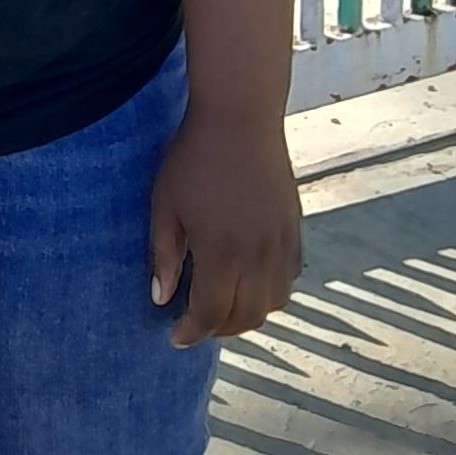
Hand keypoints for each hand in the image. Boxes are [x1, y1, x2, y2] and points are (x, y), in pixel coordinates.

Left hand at [147, 106, 303, 346]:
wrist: (240, 117)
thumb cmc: (193, 157)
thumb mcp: (165, 205)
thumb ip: (165, 255)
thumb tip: (161, 298)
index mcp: (223, 252)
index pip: (211, 313)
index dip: (192, 331)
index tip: (175, 336)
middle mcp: (259, 255)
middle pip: (246, 316)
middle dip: (219, 328)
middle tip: (195, 324)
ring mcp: (282, 243)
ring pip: (274, 302)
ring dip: (247, 313)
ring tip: (222, 305)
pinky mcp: (295, 229)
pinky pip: (289, 278)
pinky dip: (270, 291)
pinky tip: (249, 280)